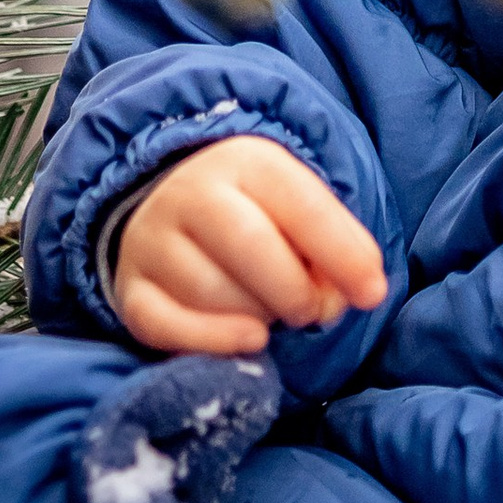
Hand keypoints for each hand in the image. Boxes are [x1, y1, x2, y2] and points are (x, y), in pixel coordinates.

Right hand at [115, 136, 386, 356]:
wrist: (176, 211)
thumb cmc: (260, 217)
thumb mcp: (300, 211)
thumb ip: (337, 247)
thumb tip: (362, 291)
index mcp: (246, 160)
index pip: (300, 205)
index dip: (344, 254)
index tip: (372, 293)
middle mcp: (190, 192)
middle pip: (250, 246)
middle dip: (295, 291)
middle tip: (313, 310)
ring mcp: (152, 240)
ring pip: (211, 291)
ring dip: (258, 316)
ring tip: (271, 312)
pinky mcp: (130, 290)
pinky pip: (164, 326)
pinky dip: (213, 342)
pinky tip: (250, 339)